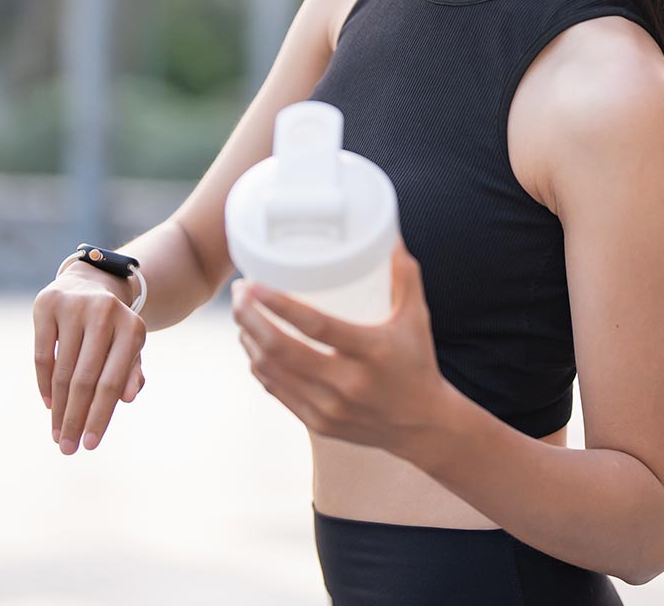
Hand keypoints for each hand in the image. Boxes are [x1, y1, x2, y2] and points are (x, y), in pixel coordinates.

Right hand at [32, 264, 146, 454]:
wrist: (90, 285)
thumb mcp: (128, 348)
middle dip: (76, 419)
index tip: (90, 446)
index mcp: (132, 327)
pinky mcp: (48, 304)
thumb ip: (131, 372)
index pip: (113, 382)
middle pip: (86, 380)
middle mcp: (105, 312)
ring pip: (63, 371)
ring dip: (59, 409)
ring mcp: (75, 306)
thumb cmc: (112, 330)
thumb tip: (128, 397)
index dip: (100, 416)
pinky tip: (49, 405)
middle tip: (68, 448)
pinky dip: (44, 384)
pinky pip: (42, 355)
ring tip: (57, 434)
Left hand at [231, 233, 448, 459]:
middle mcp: (347, 383)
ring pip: (272, 371)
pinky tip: (252, 343)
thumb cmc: (418, 363)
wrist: (422, 427)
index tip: (254, 283)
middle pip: (282, 350)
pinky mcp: (318, 423)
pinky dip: (258, 365)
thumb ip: (404, 275)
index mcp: (371, 352)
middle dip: (251, 318)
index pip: (316, 326)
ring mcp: (329, 408)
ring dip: (249, 338)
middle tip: (240, 291)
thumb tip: (389, 236)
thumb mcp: (416, 317)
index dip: (279, 304)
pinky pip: (276, 391)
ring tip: (241, 311)